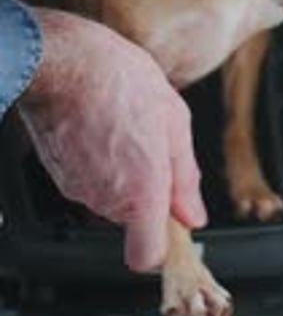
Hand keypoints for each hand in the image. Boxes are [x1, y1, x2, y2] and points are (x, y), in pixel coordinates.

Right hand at [18, 8, 206, 270]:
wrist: (62, 59)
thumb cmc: (119, 79)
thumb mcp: (174, 120)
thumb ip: (185, 176)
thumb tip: (193, 214)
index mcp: (141, 192)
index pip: (146, 257)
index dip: (162, 248)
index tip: (174, 226)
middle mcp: (106, 199)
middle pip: (133, 218)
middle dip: (147, 190)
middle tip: (152, 145)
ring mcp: (77, 188)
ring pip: (110, 196)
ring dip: (123, 172)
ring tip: (126, 127)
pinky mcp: (56, 173)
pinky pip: (87, 180)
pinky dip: (98, 161)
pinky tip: (104, 126)